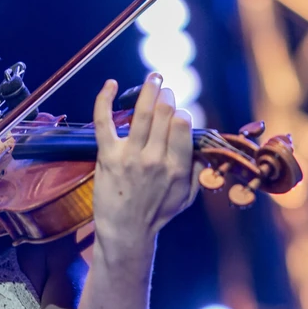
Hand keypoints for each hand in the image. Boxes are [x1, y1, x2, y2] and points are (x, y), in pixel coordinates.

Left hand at [91, 74, 199, 253]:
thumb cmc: (157, 213)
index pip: (183, 125)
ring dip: (149, 88)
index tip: (178, 113)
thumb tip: (203, 146)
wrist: (126, 232)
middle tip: (165, 89)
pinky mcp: (107, 156)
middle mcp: (155, 159)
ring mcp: (130, 156)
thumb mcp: (186, 197)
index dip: (181, 113)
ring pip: (142, 112)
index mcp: (177, 168)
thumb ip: (197, 170)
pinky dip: (104, 99)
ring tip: (154, 77)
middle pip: (165, 113)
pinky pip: (103, 121)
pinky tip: (110, 84)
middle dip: (167, 95)